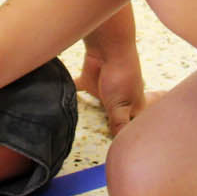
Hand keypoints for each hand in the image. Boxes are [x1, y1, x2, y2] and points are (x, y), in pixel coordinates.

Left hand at [74, 6, 147, 135]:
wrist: (109, 48)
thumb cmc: (121, 77)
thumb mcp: (121, 106)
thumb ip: (119, 125)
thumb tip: (121, 144)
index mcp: (133, 106)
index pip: (132, 125)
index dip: (129, 135)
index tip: (124, 148)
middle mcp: (120, 98)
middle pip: (117, 115)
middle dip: (114, 125)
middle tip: (105, 140)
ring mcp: (105, 88)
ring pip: (99, 102)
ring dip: (95, 110)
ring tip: (88, 125)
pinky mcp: (89, 79)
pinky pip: (79, 85)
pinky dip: (73, 89)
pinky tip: (63, 97)